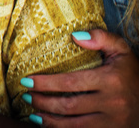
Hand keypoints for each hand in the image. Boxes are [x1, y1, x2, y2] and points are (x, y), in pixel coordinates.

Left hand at [22, 29, 138, 126]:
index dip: (46, 83)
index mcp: (111, 81)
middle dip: (43, 102)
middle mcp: (112, 104)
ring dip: (49, 121)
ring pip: (74, 126)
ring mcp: (113, 122)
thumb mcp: (122, 51)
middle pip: (69, 106)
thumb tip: (75, 36)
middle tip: (26, 96)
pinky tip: (50, 125)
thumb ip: (102, 38)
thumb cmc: (132, 74)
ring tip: (33, 113)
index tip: (26, 80)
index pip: (71, 83)